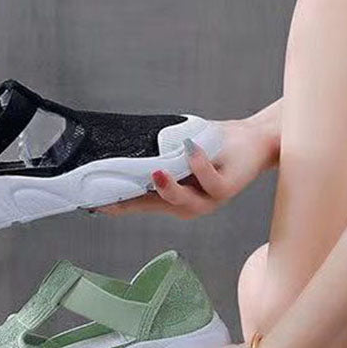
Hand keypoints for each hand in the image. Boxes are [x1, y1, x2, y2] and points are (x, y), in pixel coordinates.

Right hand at [96, 104, 280, 219]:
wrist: (253, 141)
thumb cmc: (214, 145)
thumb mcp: (178, 149)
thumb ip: (156, 155)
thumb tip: (124, 146)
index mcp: (172, 198)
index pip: (138, 203)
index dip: (116, 204)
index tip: (93, 202)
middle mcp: (187, 204)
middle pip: (154, 206)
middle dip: (132, 201)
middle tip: (111, 191)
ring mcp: (207, 200)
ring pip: (183, 201)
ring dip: (168, 188)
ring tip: (156, 172)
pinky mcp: (226, 190)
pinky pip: (210, 183)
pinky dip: (199, 167)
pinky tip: (190, 151)